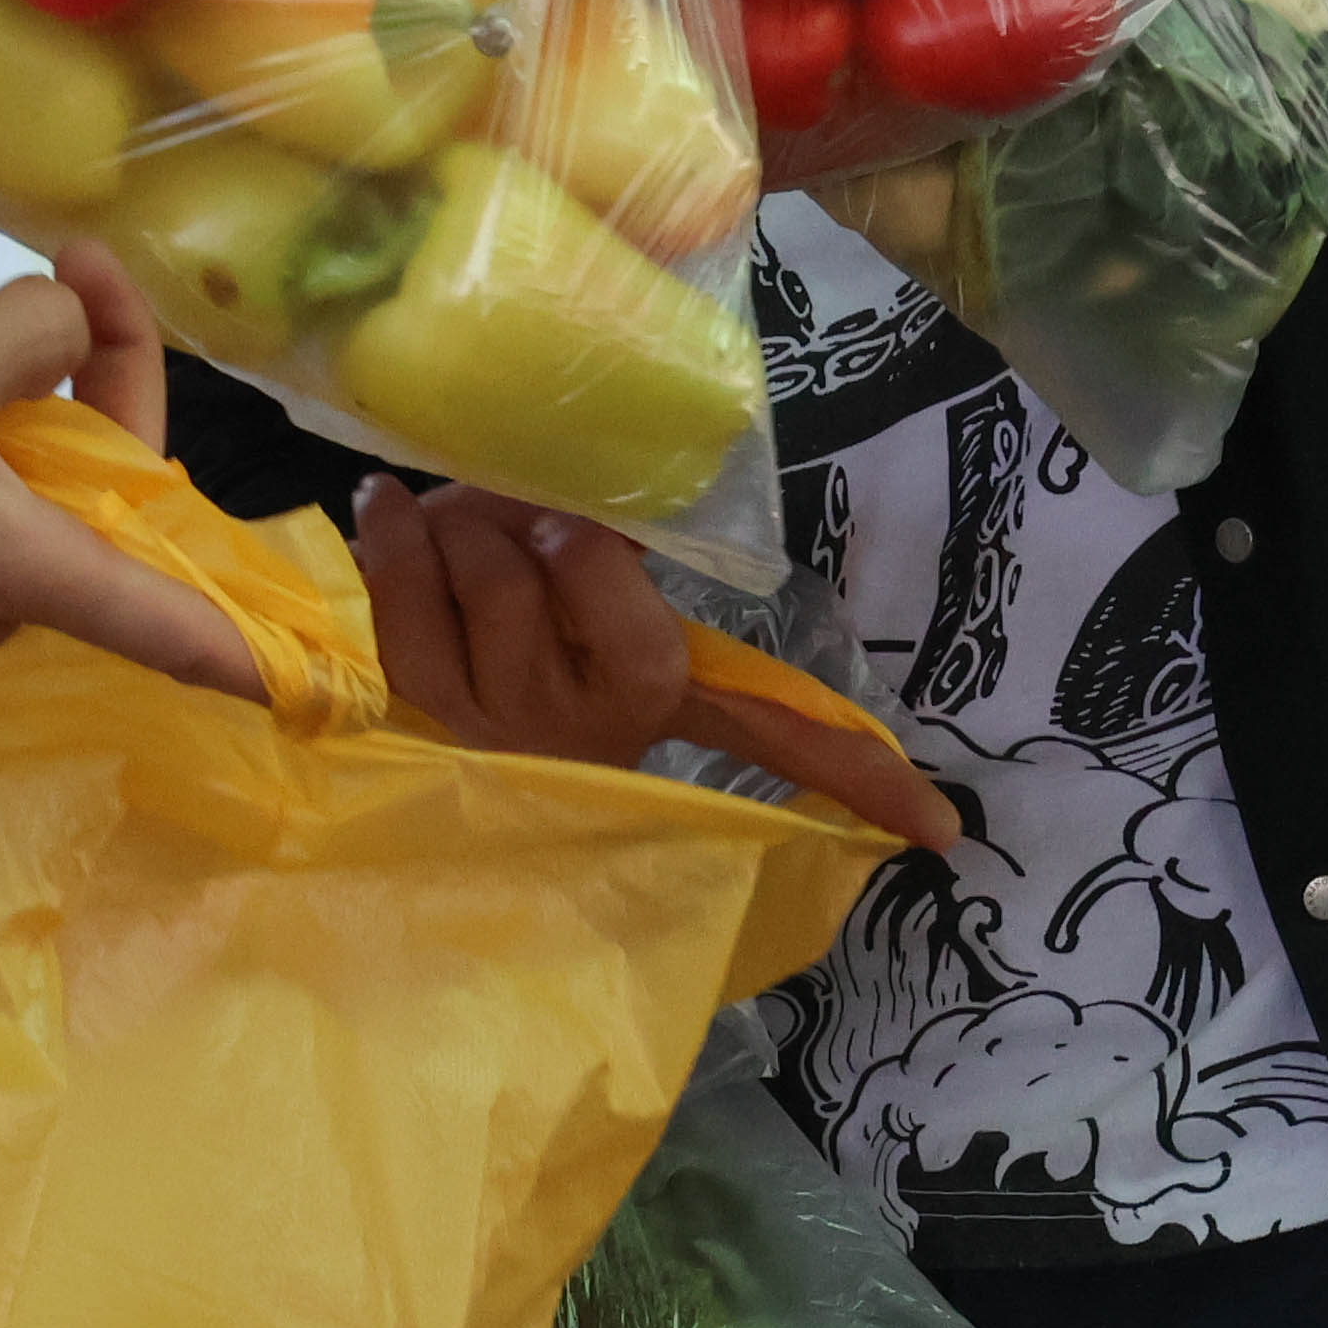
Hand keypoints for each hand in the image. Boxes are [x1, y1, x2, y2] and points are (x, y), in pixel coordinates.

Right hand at [0, 251, 267, 698]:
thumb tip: (63, 328)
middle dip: (101, 364)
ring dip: (11, 368)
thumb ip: (32, 340)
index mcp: (20, 571)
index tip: (339, 685)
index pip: (170, 626)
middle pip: (113, 487)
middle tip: (68, 260)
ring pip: (41, 459)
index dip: (258, 651)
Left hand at [351, 480, 960, 849]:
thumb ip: (650, 568)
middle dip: (538, 505)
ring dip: (468, 520)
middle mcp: (594, 722)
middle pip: (571, 556)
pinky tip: (387, 499)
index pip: (780, 732)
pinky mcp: (419, 711)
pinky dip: (395, 540)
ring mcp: (502, 724)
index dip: (860, 770)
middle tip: (529, 506)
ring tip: (469, 522)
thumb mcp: (617, 607)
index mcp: (663, 693)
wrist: (423, 722)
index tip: (940, 828)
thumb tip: (688, 557)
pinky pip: (404, 606)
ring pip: (484, 569)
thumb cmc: (535, 633)